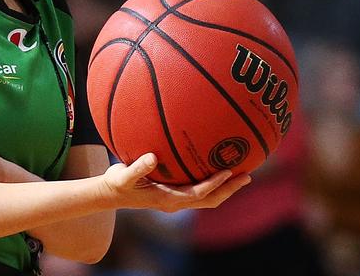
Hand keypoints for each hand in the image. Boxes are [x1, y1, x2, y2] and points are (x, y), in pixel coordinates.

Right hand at [99, 153, 250, 212]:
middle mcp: (176, 202)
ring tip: (243, 174)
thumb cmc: (117, 183)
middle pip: (210, 200)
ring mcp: (177, 200)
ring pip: (208, 198)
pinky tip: (219, 167)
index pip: (197, 193)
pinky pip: (200, 191)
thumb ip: (137, 167)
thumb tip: (152, 157)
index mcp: (167, 199)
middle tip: (248, 176)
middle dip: (230, 189)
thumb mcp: (123, 175)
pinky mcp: (176, 195)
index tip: (228, 172)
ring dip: (226, 188)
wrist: (111, 194)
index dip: (214, 184)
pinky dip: (214, 182)